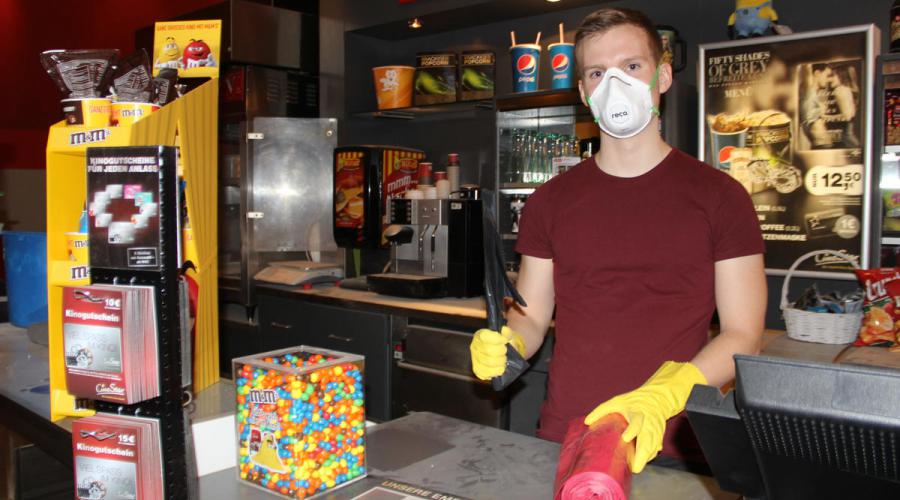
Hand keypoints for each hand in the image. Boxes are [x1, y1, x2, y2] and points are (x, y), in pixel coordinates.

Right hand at [469, 326, 525, 380]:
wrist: (501, 354)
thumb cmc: (503, 343)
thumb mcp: (507, 335)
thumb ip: (507, 332)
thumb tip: (504, 330)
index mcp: (480, 335)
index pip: (485, 336)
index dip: (497, 339)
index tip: (505, 341)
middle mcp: (474, 346)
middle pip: (488, 350)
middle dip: (501, 352)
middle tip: (505, 353)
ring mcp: (474, 358)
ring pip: (488, 362)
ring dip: (500, 363)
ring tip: (503, 361)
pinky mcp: (476, 369)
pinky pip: (485, 373)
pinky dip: (495, 371)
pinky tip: (499, 368)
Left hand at [583, 361, 706, 472]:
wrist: (656, 398)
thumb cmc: (633, 401)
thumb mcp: (617, 401)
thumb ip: (602, 410)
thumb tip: (587, 421)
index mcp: (638, 413)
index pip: (637, 422)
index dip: (632, 430)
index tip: (626, 438)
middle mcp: (649, 423)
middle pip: (648, 440)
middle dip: (642, 455)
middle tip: (635, 468)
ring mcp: (656, 430)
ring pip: (653, 447)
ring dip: (646, 458)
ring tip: (635, 467)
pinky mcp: (659, 435)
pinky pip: (655, 448)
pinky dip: (650, 456)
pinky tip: (641, 462)